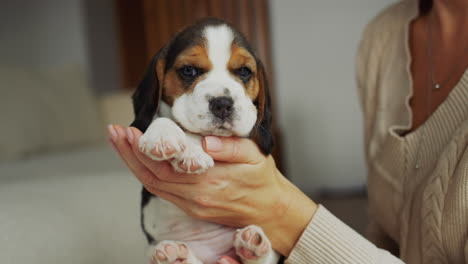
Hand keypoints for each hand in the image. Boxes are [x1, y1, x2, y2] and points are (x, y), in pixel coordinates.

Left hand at [108, 124, 317, 255]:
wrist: (271, 210)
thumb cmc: (263, 180)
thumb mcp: (255, 156)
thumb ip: (231, 147)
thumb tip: (206, 141)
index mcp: (210, 181)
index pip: (165, 166)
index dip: (142, 150)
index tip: (129, 131)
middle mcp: (196, 196)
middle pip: (151, 176)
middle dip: (129, 153)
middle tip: (115, 132)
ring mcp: (192, 205)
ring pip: (153, 185)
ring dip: (133, 164)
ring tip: (121, 142)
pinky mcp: (192, 207)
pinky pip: (162, 191)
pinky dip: (147, 173)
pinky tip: (140, 159)